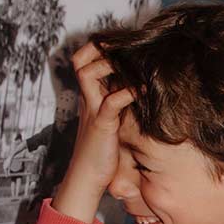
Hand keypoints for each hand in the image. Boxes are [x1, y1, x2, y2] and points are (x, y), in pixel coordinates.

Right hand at [52, 41, 134, 223]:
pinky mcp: (102, 125)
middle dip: (100, 49)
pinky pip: (110, 103)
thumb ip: (121, 106)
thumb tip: (141, 93)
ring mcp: (93, 111)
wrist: (89, 176)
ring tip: (132, 63)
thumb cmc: (103, 151)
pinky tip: (142, 91)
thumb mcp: (113, 123)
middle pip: (81, 60)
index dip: (98, 50)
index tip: (121, 46)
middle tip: (124, 47)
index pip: (84, 61)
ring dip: (109, 65)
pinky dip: (125, 94)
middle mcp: (88, 99)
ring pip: (89, 74)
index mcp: (90, 97)